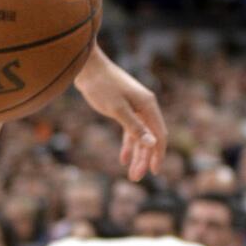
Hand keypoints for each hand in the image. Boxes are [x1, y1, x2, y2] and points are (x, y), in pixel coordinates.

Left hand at [74, 46, 165, 180]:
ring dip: (136, 154)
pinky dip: (127, 144)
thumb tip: (152, 144)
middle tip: (136, 178)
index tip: (154, 172)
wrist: (86, 67)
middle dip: (144, 159)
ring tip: (132, 174)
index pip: (159, 135)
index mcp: (148, 106)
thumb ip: (134, 127)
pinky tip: (123, 159)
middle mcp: (146, 107)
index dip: (158, 155)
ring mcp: (135, 107)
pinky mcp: (124, 108)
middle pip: (150, 138)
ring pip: (140, 136)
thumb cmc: (101, 85)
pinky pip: (130, 130)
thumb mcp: (116, 108)